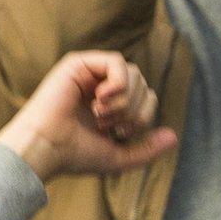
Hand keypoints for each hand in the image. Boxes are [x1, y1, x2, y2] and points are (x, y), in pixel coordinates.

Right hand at [0, 52, 175, 181]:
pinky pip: (117, 62)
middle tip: (108, 126)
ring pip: (134, 74)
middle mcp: (102, 87)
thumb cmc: (75, 155)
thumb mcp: (120, 157)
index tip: (121, 134)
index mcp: (112, 106)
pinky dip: (118, 83)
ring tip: (100, 115)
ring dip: (124, 101)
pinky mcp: (78, 64)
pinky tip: (101, 99)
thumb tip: (174, 136)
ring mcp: (90, 74)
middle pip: (144, 86)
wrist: (46, 148)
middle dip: (134, 111)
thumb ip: (148, 149)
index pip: (148, 99)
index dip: (144, 117)